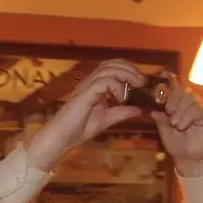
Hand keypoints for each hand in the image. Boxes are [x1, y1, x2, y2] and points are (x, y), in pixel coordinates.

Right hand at [24, 59, 146, 171]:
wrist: (60, 139)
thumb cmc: (77, 130)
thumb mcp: (106, 120)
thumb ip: (121, 113)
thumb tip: (139, 109)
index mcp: (95, 86)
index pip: (113, 67)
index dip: (129, 69)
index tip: (141, 81)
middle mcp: (90, 82)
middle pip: (112, 63)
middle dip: (130, 69)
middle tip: (142, 81)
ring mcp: (86, 86)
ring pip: (109, 69)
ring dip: (126, 75)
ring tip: (136, 86)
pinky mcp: (85, 93)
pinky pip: (104, 82)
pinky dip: (116, 87)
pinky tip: (121, 98)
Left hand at [153, 82, 202, 176]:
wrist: (191, 159)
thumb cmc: (178, 145)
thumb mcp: (164, 133)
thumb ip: (160, 120)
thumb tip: (152, 109)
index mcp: (177, 105)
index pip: (174, 88)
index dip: (170, 81)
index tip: (165, 76)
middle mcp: (188, 105)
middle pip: (182, 90)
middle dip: (173, 97)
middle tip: (168, 111)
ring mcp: (198, 110)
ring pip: (190, 98)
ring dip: (180, 109)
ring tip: (174, 123)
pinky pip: (197, 110)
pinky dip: (187, 116)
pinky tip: (181, 125)